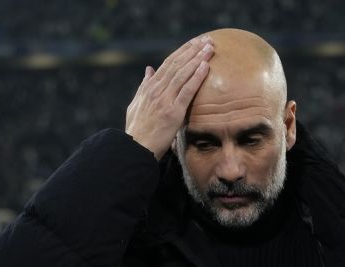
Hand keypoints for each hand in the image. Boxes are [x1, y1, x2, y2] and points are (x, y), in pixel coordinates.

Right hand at [125, 35, 213, 159]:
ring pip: (183, 74)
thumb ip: (144, 86)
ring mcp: (164, 100)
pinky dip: (196, 77)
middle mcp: (156, 90)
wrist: (135, 148)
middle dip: (193, 50)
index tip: (195, 43)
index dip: (182, 51)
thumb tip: (149, 70)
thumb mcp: (136, 104)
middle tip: (207, 40)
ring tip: (210, 48)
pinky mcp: (172, 112)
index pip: (168, 64)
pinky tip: (205, 66)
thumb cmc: (136, 130)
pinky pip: (187, 90)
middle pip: (177, 64)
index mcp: (149, 88)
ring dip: (197, 59)